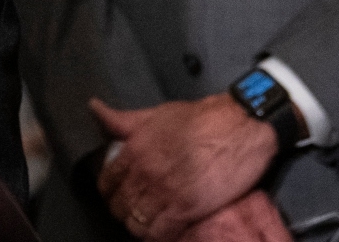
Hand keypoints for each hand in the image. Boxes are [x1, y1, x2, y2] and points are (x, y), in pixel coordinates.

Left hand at [94, 95, 278, 240]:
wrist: (243, 125)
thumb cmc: (204, 118)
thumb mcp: (157, 114)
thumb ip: (124, 120)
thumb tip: (95, 109)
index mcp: (135, 149)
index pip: (107, 182)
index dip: (110, 192)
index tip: (118, 194)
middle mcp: (146, 172)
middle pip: (120, 206)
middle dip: (125, 211)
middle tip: (136, 209)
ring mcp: (165, 192)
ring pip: (137, 223)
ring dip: (141, 225)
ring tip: (151, 221)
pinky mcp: (187, 207)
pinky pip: (160, 233)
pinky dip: (159, 235)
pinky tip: (166, 229)